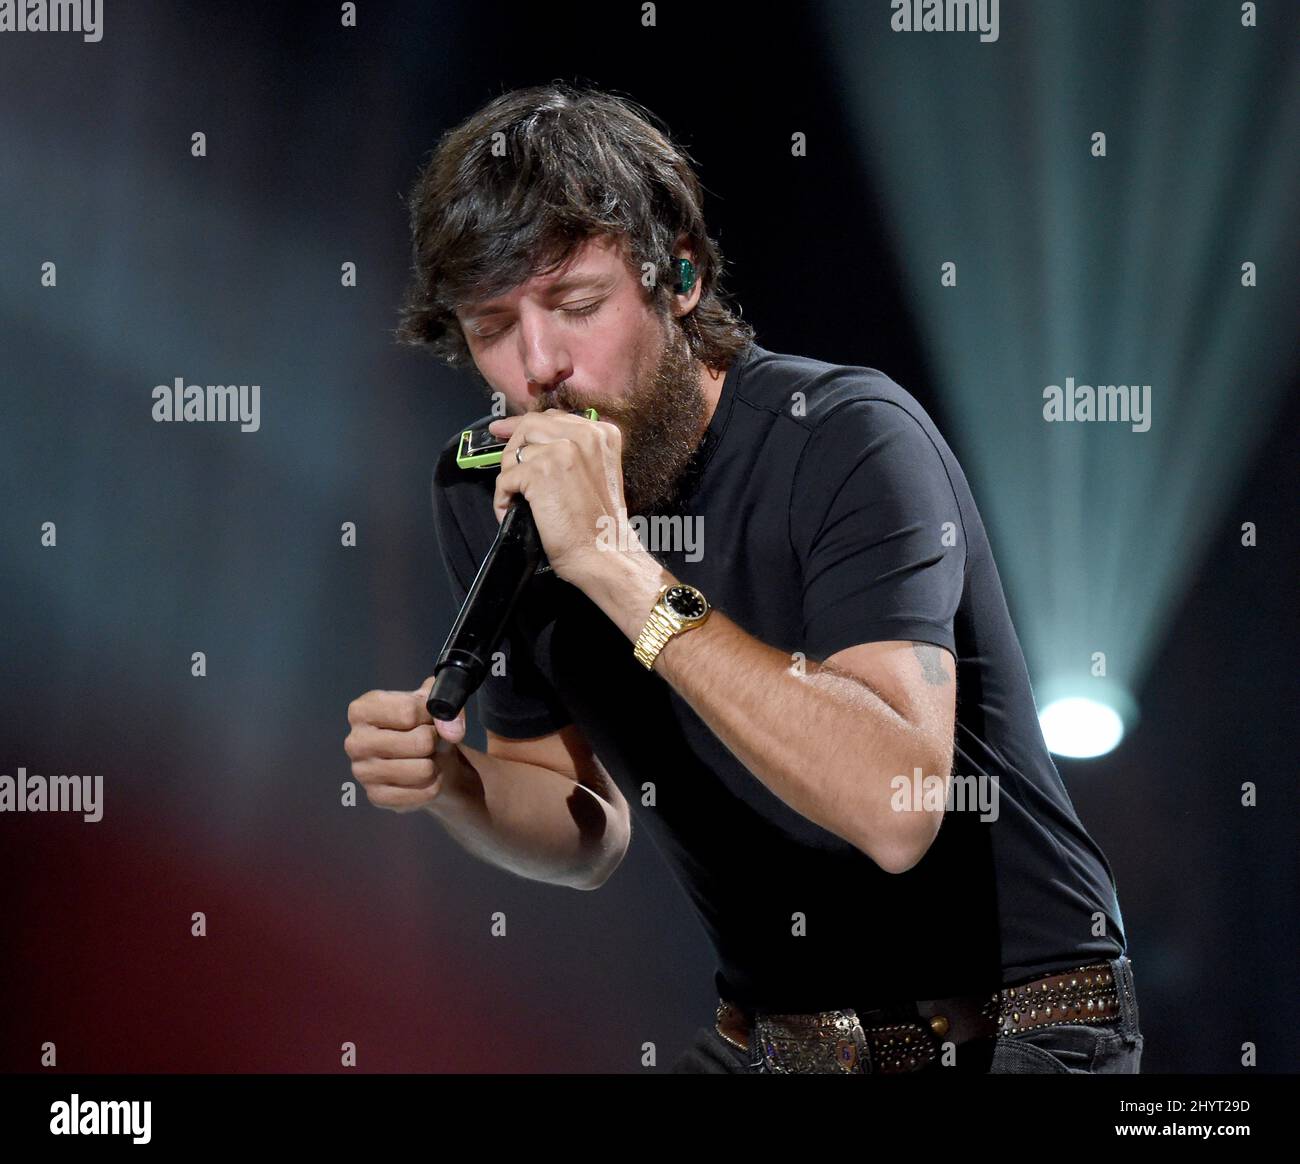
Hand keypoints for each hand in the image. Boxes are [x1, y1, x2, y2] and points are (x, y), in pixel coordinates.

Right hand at [344, 676, 465, 812]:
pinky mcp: (377, 797)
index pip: (408, 712)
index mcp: (362, 710)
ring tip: (426, 758)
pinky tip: (423, 777)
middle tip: (429, 741)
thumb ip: (448, 704)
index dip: (430, 716)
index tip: (429, 718)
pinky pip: (423, 793)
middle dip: (434, 741)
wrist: (427, 757)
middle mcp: (355, 741)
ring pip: (424, 770)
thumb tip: (452, 730)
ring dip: (434, 764)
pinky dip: (433, 785)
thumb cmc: (423, 724)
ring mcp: (363, 772)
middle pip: (420, 742)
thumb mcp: (436, 701)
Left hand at [487, 408, 626, 586]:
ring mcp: (561, 450)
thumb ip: (575, 450)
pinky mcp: (540, 471)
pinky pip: (504, 478)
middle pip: (529, 426)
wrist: (604, 552)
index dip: (524, 425)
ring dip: (510, 479)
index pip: (552, 417)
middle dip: (512, 448)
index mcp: (601, 433)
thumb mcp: (598, 471)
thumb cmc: (599, 523)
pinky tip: (513, 511)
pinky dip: (503, 498)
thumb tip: (535, 443)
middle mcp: (584, 434)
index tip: (504, 429)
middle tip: (507, 472)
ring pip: (514, 453)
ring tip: (519, 501)